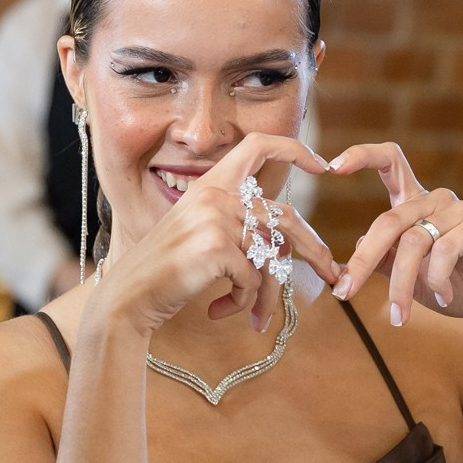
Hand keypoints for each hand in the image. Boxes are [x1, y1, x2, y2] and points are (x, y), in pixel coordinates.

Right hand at [88, 135, 337, 337]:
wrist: (129, 298)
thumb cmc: (166, 273)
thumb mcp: (203, 237)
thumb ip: (240, 229)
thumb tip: (289, 247)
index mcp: (211, 185)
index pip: (258, 146)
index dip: (294, 149)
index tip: (323, 166)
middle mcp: (216, 195)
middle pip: (287, 218)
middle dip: (316, 251)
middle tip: (334, 275)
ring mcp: (217, 219)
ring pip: (271, 259)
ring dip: (266, 296)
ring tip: (254, 316)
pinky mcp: (218, 248)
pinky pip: (253, 280)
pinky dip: (241, 303)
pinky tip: (217, 310)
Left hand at [328, 143, 462, 336]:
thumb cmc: (461, 287)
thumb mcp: (411, 278)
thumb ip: (384, 264)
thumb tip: (346, 260)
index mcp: (417, 204)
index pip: (389, 163)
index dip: (361, 156)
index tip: (332, 167)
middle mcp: (436, 200)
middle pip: (388, 220)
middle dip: (363, 261)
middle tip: (346, 294)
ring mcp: (460, 211)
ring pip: (413, 242)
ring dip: (400, 285)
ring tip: (400, 316)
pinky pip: (444, 250)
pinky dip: (437, 280)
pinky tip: (444, 299)